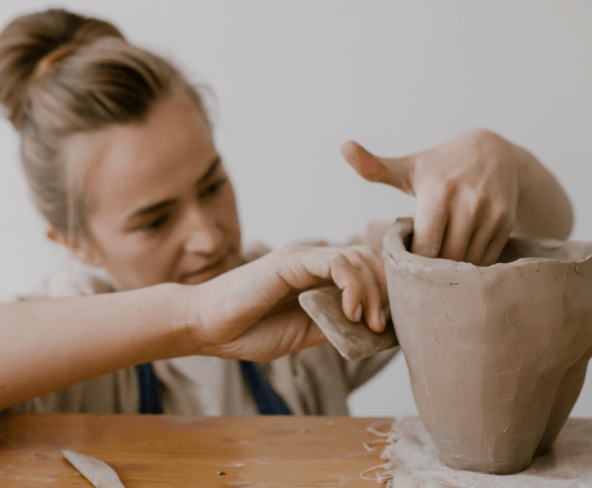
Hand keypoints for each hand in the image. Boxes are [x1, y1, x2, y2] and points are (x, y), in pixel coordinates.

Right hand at [192, 244, 387, 361]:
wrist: (206, 326)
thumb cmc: (247, 331)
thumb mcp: (304, 334)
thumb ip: (334, 327)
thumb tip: (373, 332)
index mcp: (315, 277)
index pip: (363, 269)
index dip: (382, 291)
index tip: (386, 325)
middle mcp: (311, 262)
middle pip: (367, 259)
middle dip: (383, 290)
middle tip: (380, 325)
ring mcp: (301, 258)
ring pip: (356, 258)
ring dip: (372, 291)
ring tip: (368, 322)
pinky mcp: (290, 261)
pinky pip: (335, 262)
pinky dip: (352, 285)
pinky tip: (349, 311)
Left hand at [342, 128, 520, 265]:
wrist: (494, 154)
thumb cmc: (440, 166)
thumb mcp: (408, 167)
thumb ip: (374, 167)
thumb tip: (344, 147)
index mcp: (438, 190)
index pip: (425, 244)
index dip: (413, 259)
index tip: (403, 264)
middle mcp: (468, 201)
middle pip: (446, 256)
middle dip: (430, 269)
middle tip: (417, 275)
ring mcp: (490, 212)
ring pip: (467, 260)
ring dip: (451, 271)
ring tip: (436, 269)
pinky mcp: (506, 222)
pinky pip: (485, 258)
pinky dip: (470, 265)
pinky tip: (458, 260)